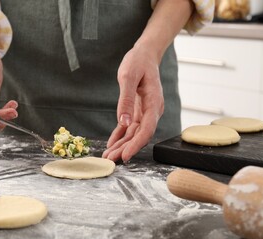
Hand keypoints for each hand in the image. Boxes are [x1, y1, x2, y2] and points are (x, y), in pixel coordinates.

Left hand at [102, 44, 163, 162]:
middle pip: (139, 135)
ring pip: (134, 133)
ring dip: (121, 145)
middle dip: (125, 149)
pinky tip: (112, 144)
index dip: (136, 145)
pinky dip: (120, 135)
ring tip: (108, 155)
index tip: (124, 156)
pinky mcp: (138, 110)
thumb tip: (124, 123)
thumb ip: (126, 100)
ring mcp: (145, 111)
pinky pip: (129, 127)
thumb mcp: (128, 76)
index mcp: (154, 103)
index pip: (147, 129)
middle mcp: (152, 110)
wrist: (145, 54)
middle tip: (110, 160)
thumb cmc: (138, 62)